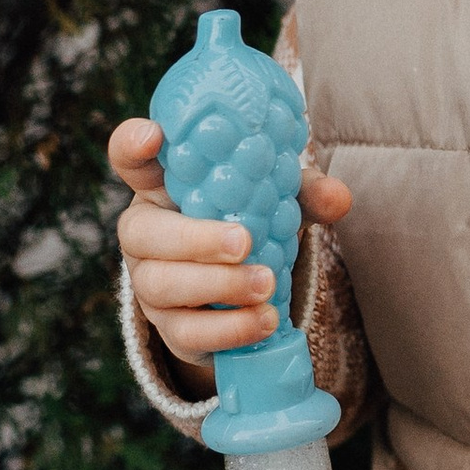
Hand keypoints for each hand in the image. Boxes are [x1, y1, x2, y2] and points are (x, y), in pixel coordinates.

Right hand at [110, 111, 352, 367]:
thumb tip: (338, 197)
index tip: (154, 136)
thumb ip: (304, 193)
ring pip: (162, 285)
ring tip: (266, 284)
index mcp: (162, 187)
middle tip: (244, 241)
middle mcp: (144, 233)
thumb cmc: (250, 223)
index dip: (133, 143)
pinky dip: (230, 329)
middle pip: (143, 232)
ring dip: (218, 285)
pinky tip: (265, 320)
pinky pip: (187, 333)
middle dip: (194, 238)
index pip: (131, 158)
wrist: (241, 291)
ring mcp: (149, 282)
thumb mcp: (276, 200)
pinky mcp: (169, 328)